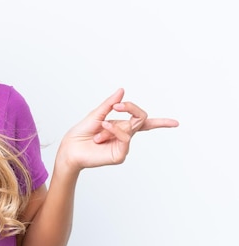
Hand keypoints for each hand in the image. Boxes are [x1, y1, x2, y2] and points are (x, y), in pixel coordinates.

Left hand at [57, 88, 178, 170]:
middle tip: (118, 106)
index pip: (144, 123)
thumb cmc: (81, 132)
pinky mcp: (119, 155)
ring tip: (99, 129)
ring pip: (131, 127)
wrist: (70, 147)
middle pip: (140, 118)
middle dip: (130, 108)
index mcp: (120, 126)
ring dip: (114, 124)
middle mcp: (124, 136)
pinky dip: (114, 131)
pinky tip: (102, 131)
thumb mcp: (96, 114)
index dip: (161, 123)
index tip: (176, 123)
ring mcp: (123, 146)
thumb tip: (122, 90)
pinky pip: (125, 138)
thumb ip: (110, 104)